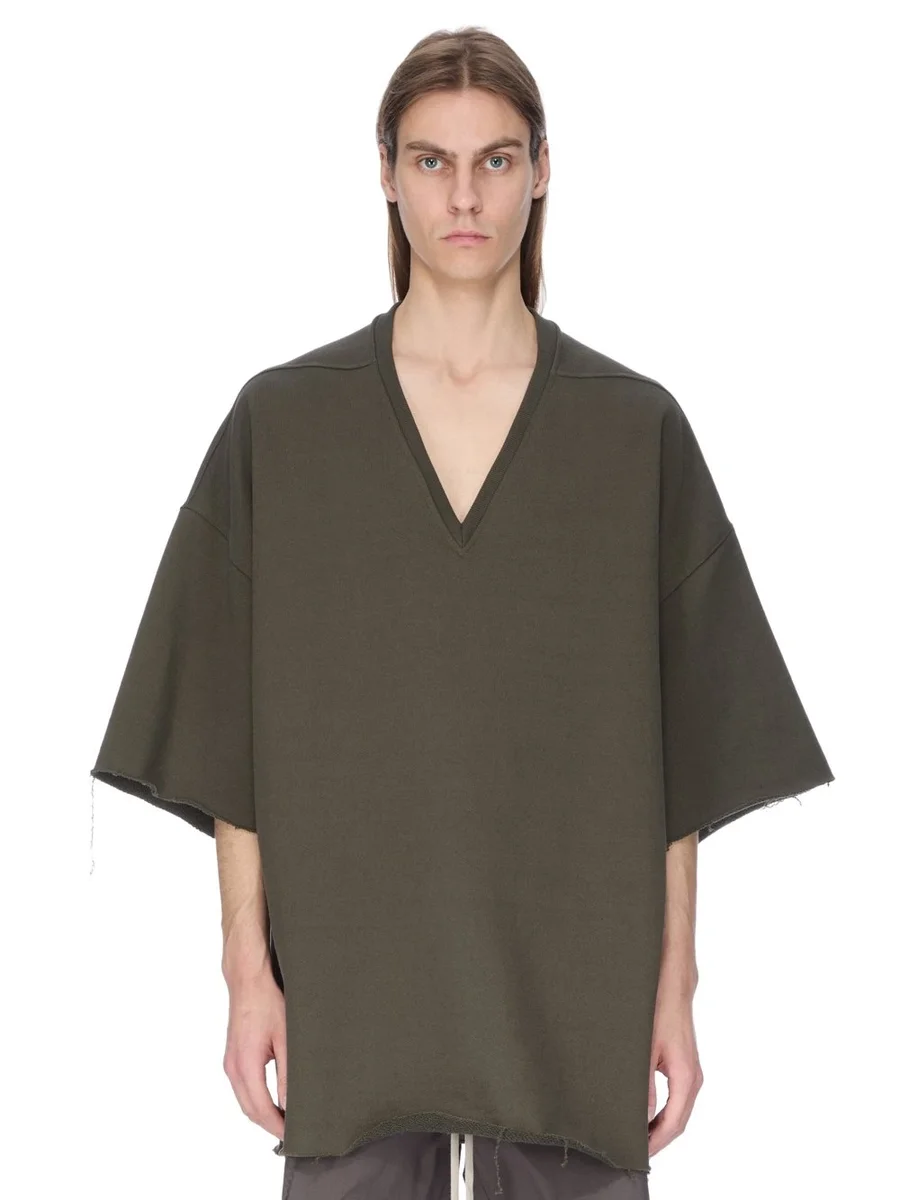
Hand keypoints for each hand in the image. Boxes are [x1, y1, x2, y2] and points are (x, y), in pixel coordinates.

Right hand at [222, 968, 287, 1139]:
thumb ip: (287, 1073)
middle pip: (249, 1110)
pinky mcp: (232, 1058)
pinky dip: (255, 1101)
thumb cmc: (268, 1003)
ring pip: (244, 1101)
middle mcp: (232, 1068)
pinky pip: (242, 1089)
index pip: (260, 1108)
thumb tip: (290, 1103)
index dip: (276, 1126)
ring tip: (285, 1121)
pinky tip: (271, 1102)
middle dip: (269, 1125)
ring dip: (262, 1114)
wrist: (248, 981)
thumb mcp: (285, 1038)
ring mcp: (230, 1063)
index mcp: (245, 1065)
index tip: (292, 1136)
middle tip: (291, 1134)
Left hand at [646, 990, 703, 1156]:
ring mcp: (692, 1074)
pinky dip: (666, 1113)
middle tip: (636, 1150)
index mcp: (686, 1078)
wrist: (673, 988)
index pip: (673, 1123)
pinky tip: (649, 1116)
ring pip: (679, 1112)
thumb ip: (643, 1086)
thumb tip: (640, 1117)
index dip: (656, 1142)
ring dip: (662, 1127)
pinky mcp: (686, 1067)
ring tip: (640, 1137)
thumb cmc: (659, 1013)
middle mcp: (694, 1079)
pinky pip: (679, 1099)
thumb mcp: (645, 1051)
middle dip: (659, 1139)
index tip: (640, 1153)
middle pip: (679, 1122)